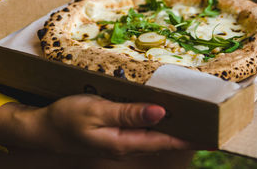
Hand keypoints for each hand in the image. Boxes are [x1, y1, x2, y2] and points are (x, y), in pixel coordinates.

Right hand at [0, 94, 192, 157]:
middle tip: (210, 123)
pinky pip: (143, 132)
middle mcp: (126, 145)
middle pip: (163, 141)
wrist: (43, 129)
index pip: (165, 141)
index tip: (212, 133)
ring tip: (193, 119)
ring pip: (154, 137)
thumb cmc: (67, 118)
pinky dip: (157, 125)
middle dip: (186, 134)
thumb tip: (160, 113)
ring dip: (173, 129)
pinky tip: (162, 116)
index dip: (189, 137)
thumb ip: (129, 113)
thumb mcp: (97, 111)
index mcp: (124, 142)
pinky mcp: (116, 136)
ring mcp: (121, 142)